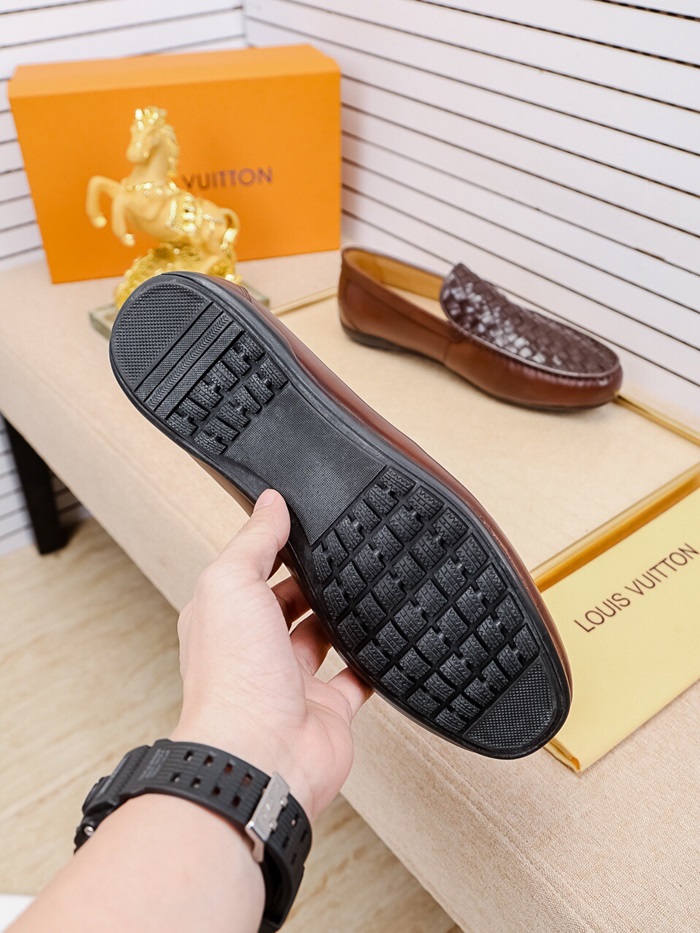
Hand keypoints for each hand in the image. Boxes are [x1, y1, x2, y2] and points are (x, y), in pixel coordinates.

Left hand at [170, 489, 372, 819]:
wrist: (261, 756)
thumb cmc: (233, 678)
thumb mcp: (232, 583)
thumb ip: (254, 541)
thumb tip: (270, 502)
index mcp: (225, 618)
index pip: (249, 571)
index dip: (273, 547)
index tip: (301, 523)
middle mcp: (255, 651)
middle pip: (285, 605)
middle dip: (309, 582)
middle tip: (338, 553)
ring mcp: (292, 682)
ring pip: (320, 639)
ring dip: (338, 617)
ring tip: (362, 585)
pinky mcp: (327, 709)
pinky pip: (355, 679)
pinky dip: (369, 661)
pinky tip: (383, 638)